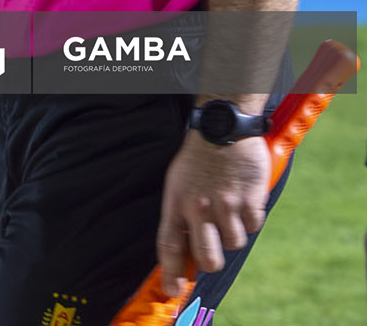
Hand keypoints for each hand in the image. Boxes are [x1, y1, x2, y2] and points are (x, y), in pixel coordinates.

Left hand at [155, 131, 270, 294]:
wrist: (221, 129)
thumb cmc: (197, 160)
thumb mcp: (178, 184)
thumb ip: (181, 215)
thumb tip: (185, 249)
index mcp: (175, 203)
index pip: (168, 245)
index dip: (171, 272)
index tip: (175, 291)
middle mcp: (198, 207)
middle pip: (207, 257)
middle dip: (212, 262)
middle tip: (214, 252)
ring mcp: (225, 204)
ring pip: (235, 244)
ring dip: (234, 233)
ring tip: (229, 210)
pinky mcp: (249, 199)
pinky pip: (254, 226)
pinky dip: (251, 219)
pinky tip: (244, 200)